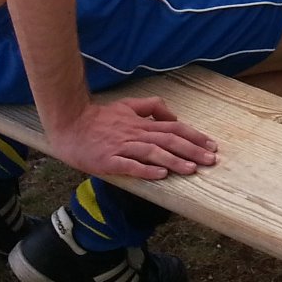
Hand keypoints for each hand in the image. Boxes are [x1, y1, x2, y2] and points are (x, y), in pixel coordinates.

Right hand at [50, 97, 218, 180]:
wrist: (70, 124)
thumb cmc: (100, 117)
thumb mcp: (128, 105)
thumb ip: (150, 107)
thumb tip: (173, 115)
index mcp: (141, 123)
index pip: (174, 129)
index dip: (194, 136)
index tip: (211, 145)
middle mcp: (136, 133)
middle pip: (169, 141)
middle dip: (192, 150)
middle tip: (211, 159)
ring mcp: (122, 147)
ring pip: (153, 153)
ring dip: (174, 161)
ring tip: (192, 169)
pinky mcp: (109, 160)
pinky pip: (130, 166)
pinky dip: (146, 170)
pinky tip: (160, 176)